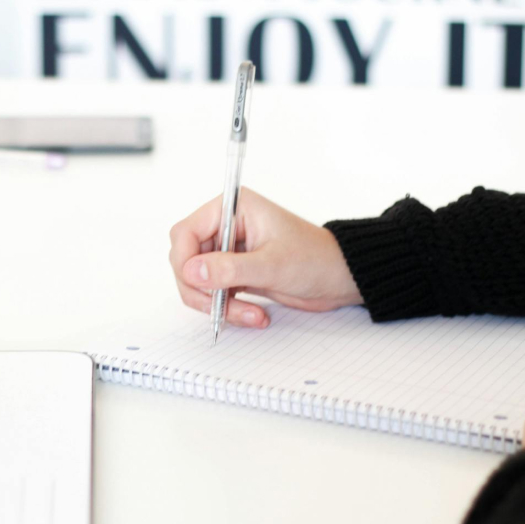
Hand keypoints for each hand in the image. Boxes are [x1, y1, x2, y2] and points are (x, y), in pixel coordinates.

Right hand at [169, 187, 362, 327]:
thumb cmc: (316, 259)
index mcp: (233, 209)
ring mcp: (228, 251)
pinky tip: (254, 314)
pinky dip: (227, 308)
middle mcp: (226, 226)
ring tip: (249, 315)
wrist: (339, 278)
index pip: (185, 232)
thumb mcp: (272, 265)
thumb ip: (229, 268)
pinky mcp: (234, 272)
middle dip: (201, 288)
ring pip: (198, 281)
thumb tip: (192, 271)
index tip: (196, 282)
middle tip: (220, 307)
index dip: (185, 260)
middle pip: (186, 259)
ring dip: (217, 304)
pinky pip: (213, 293)